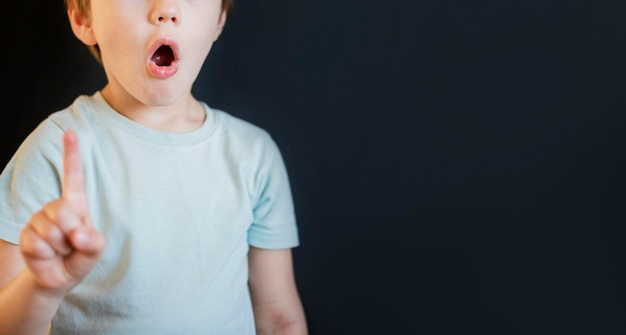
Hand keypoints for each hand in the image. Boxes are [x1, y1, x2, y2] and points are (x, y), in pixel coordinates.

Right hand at [18, 131, 104, 293]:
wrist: (59, 277)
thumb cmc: (80, 257)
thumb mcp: (95, 250)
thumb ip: (94, 243)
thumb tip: (78, 235)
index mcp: (76, 204)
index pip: (74, 177)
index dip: (71, 155)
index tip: (71, 133)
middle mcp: (55, 207)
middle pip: (61, 209)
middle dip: (70, 231)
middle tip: (73, 243)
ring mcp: (38, 220)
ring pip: (49, 229)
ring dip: (59, 246)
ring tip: (62, 250)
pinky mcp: (26, 235)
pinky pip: (37, 244)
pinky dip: (47, 255)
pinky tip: (48, 255)